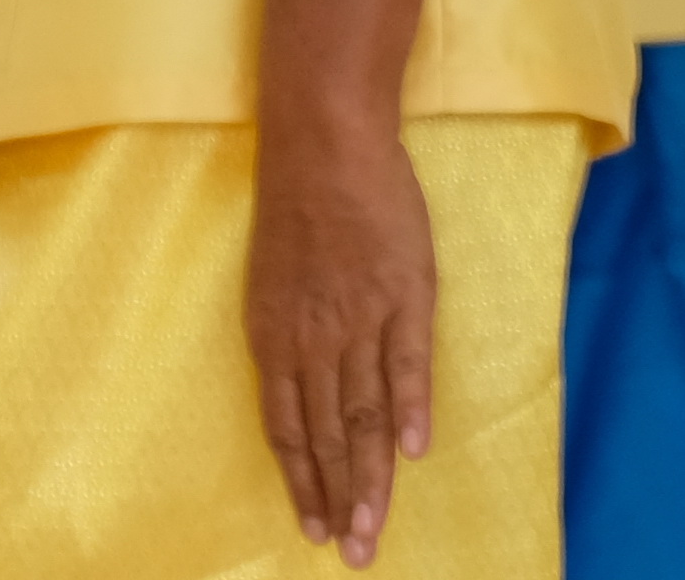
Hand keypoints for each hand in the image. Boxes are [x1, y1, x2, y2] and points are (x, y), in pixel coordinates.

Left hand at [248, 115, 436, 564]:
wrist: (327, 146)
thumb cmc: (297, 209)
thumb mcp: (272, 284)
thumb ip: (289, 342)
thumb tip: (303, 394)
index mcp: (274, 341)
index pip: (289, 431)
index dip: (303, 483)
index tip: (314, 529)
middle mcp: (313, 340)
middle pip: (329, 436)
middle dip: (341, 500)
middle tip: (354, 553)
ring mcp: (360, 318)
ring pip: (364, 413)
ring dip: (372, 476)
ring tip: (377, 525)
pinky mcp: (404, 292)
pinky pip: (407, 362)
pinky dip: (408, 409)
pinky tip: (412, 451)